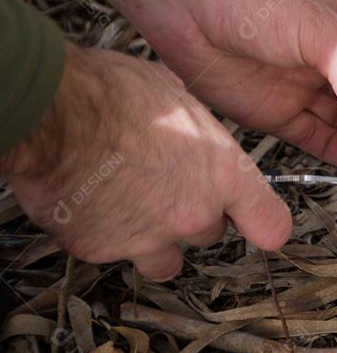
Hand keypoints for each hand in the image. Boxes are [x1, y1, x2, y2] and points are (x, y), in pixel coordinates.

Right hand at [0, 44, 291, 279]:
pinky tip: (93, 202)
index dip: (262, 224)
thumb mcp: (179, 99)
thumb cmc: (114, 92)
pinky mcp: (102, 251)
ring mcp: (148, 239)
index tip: (257, 222)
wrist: (50, 112)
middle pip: (211, 235)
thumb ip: (199, 134)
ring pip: (167, 259)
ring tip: (132, 205)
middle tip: (165, 186)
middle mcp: (194, 214)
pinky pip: (115, 253)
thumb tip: (197, 135)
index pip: (271, 226)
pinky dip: (106, 235)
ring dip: (156, 241)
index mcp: (223, 175)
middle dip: (193, 216)